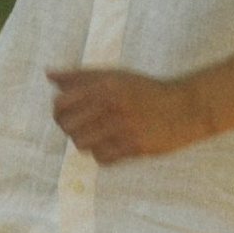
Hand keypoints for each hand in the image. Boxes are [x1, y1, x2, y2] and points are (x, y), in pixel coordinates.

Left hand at [46, 65, 202, 162]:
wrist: (185, 108)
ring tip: (94, 134)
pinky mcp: (135, 148)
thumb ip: (80, 76)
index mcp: (105, 86)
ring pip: (83, 144)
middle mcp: (112, 106)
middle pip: (68, 126)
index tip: (63, 111)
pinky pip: (102, 158)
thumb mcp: (114, 75)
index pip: (61, 103)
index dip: (57, 110)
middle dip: (68, 127)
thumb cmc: (145, 90)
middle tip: (78, 125)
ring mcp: (124, 128)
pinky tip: (109, 144)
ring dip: (84, 141)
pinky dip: (101, 154)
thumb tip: (49, 74)